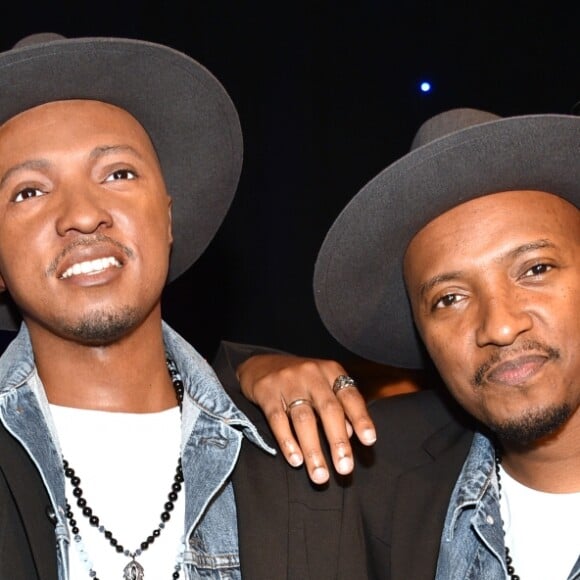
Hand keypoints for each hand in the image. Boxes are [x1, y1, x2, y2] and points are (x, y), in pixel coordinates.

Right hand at [237, 353, 375, 483]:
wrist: (260, 365)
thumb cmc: (301, 381)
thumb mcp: (323, 385)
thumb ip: (339, 407)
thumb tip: (352, 434)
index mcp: (330, 371)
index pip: (350, 396)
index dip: (361, 418)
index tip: (369, 441)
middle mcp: (311, 374)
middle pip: (328, 409)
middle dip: (338, 441)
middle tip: (345, 468)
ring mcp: (288, 382)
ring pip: (304, 419)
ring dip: (313, 450)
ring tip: (320, 476)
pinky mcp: (266, 392)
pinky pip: (278, 420)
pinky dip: (287, 442)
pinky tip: (296, 461)